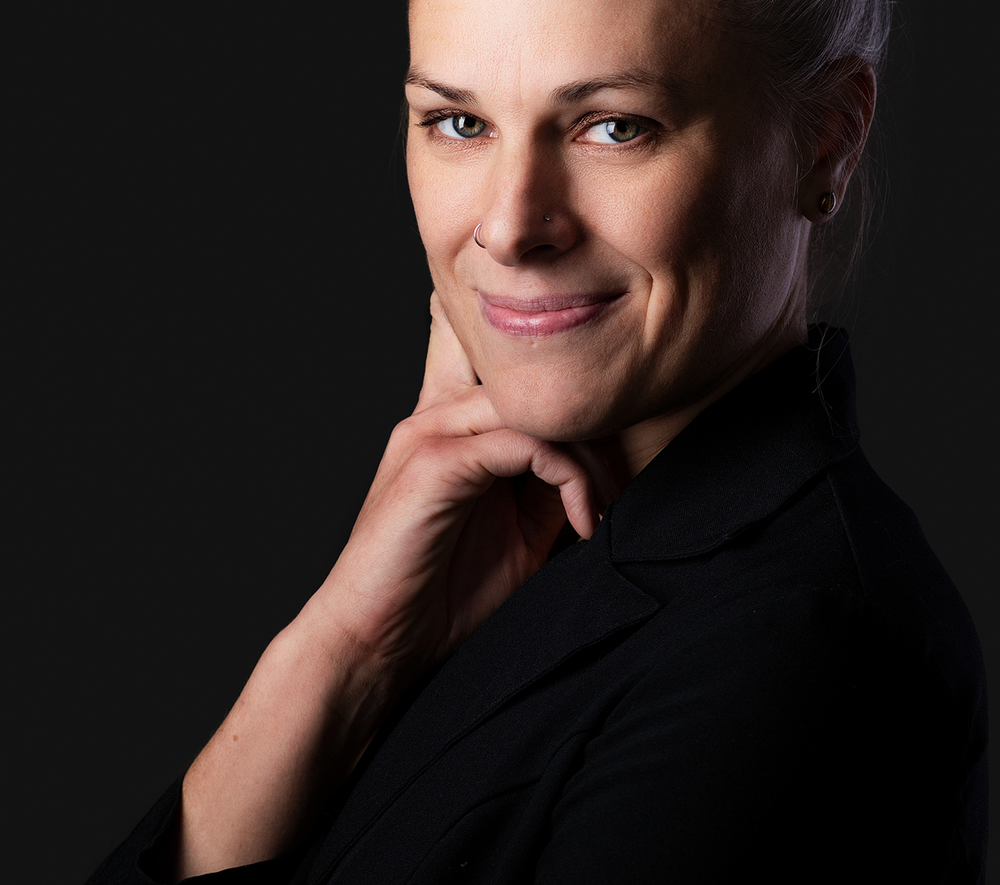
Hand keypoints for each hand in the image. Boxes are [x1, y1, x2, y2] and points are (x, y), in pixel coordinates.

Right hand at [304, 292, 613, 683]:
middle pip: (534, 379)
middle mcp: (436, 416)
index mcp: (450, 426)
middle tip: (621, 491)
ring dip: (588, 457)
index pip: (492, 356)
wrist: (378, 643)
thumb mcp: (518, 532)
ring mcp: (431, 433)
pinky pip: (525, 444)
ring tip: (604, 508)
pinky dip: (570, 480)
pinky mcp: (435, 463)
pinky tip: (583, 522)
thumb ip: (548, 489)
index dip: (556, 376)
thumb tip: (606, 468)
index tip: (612, 440)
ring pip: (534, 405)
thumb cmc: (441, 595)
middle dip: (595, 430)